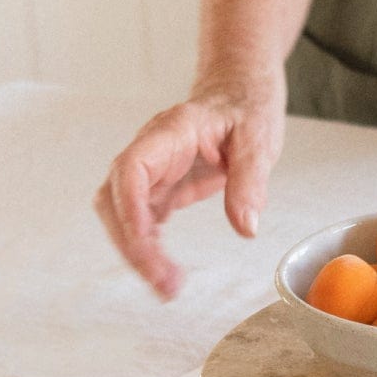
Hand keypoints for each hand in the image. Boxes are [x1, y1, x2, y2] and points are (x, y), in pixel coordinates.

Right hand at [95, 73, 285, 299]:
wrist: (239, 90)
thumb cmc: (246, 106)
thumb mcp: (260, 139)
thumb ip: (251, 181)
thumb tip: (246, 227)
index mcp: (172, 131)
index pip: (132, 168)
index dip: (130, 207)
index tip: (144, 242)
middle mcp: (152, 151)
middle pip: (116, 198)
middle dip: (131, 243)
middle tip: (163, 281)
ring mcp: (152, 171)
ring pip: (122, 214)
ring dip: (137, 252)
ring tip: (167, 286)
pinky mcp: (160, 188)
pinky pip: (141, 221)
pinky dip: (147, 248)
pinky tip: (165, 271)